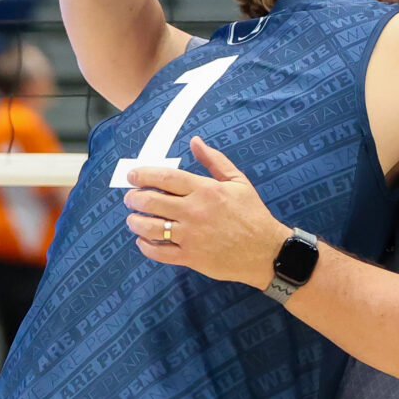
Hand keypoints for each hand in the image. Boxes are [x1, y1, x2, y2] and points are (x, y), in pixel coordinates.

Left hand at [123, 138, 288, 287]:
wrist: (267, 251)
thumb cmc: (253, 215)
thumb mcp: (238, 181)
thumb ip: (214, 160)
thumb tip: (195, 141)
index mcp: (204, 190)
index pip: (164, 178)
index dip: (142, 175)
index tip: (132, 176)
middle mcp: (194, 211)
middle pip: (150, 201)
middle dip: (134, 198)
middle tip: (131, 199)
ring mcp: (190, 236)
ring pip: (150, 227)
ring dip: (135, 222)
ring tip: (133, 219)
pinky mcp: (191, 257)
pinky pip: (159, 252)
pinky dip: (146, 246)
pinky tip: (144, 241)